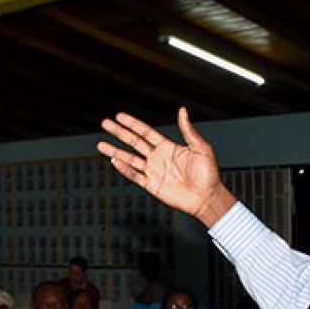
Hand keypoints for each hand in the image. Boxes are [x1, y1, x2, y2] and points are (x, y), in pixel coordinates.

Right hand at [98, 108, 234, 224]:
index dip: (133, 124)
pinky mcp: (152, 185)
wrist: (206, 197)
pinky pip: (134, 175)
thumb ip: (188, 130)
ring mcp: (153, 171)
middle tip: (105, 124)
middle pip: (134, 142)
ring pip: (130, 158)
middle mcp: (158, 158)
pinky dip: (124, 169)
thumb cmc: (208, 174)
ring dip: (115, 151)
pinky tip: (114, 161)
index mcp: (168, 147)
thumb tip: (182, 111)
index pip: (146, 132)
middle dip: (119, 133)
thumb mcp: (201, 147)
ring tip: (101, 144)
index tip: (120, 116)